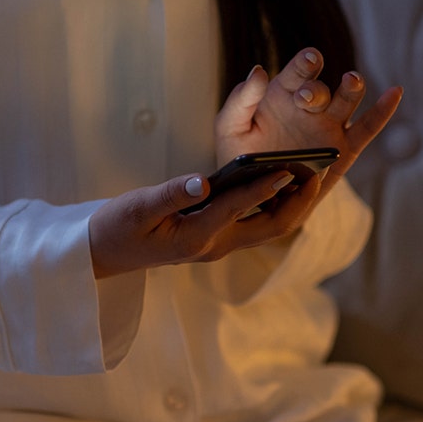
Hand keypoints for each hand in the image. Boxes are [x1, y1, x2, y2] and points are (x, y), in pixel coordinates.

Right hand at [89, 167, 320, 278]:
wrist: (105, 254)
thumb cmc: (117, 227)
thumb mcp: (138, 207)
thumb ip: (172, 194)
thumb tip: (203, 180)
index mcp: (196, 236)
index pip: (239, 207)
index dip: (266, 186)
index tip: (290, 168)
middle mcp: (215, 245)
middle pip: (271, 228)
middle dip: (298, 202)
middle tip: (318, 173)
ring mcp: (219, 245)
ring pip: (269, 228)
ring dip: (293, 204)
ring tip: (311, 174)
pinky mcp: (217, 238)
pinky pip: (257, 223)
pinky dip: (276, 203)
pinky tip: (285, 180)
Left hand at [215, 47, 401, 206]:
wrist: (252, 194)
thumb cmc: (239, 156)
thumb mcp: (229, 127)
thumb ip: (240, 99)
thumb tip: (258, 70)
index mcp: (283, 93)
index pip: (298, 71)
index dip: (305, 63)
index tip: (310, 59)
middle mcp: (309, 106)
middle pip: (321, 88)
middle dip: (316, 90)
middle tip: (306, 98)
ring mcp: (329, 126)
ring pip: (347, 100)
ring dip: (352, 88)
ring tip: (351, 81)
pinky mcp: (344, 150)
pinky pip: (368, 128)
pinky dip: (383, 111)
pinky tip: (395, 92)